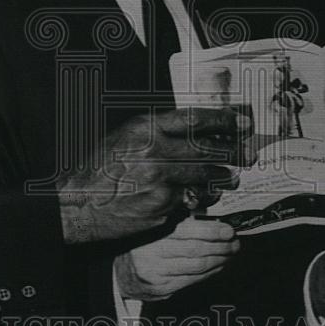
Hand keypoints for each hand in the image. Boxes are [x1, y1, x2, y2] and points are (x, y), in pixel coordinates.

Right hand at [57, 107, 252, 243]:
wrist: (78, 203)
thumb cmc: (100, 169)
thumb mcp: (124, 137)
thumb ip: (156, 131)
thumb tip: (194, 131)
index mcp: (145, 127)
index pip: (195, 119)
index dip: (224, 120)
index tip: (241, 122)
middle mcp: (154, 150)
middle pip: (206, 149)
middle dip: (232, 152)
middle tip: (247, 154)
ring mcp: (159, 180)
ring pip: (203, 177)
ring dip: (221, 177)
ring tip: (231, 178)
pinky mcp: (161, 206)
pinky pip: (190, 200)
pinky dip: (200, 198)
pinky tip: (204, 197)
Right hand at [114, 216, 239, 301]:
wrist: (122, 272)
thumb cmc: (143, 244)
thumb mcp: (156, 226)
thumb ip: (180, 221)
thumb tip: (213, 220)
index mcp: (151, 232)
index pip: (188, 232)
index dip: (212, 230)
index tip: (229, 230)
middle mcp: (152, 253)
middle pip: (196, 250)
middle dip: (221, 246)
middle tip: (235, 243)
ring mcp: (156, 273)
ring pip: (197, 267)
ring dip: (219, 260)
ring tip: (230, 254)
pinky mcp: (161, 289)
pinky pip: (192, 280)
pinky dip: (210, 273)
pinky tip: (218, 266)